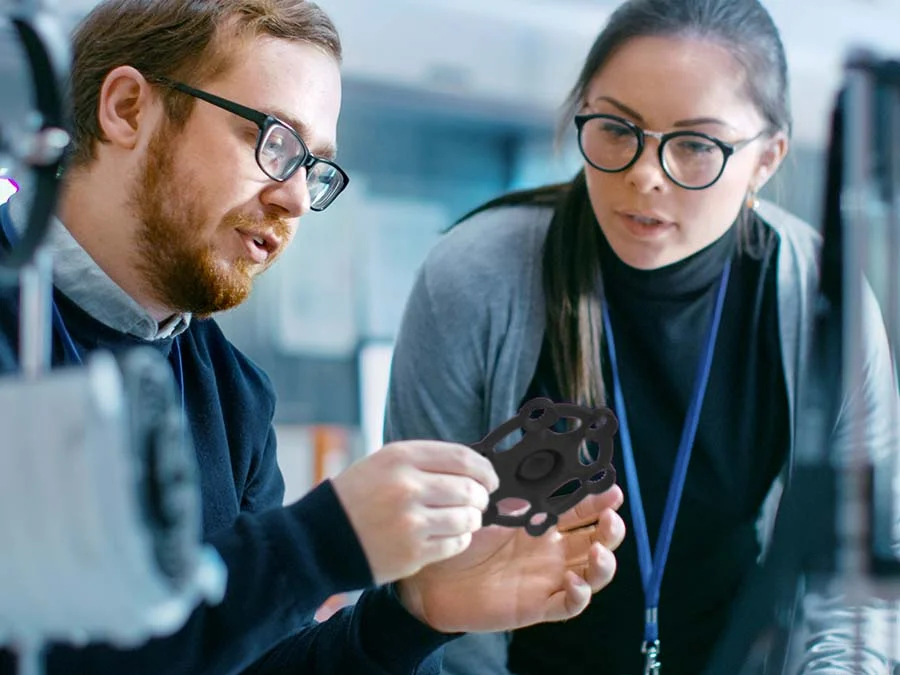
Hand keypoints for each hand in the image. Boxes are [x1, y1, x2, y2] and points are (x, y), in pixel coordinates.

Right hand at [331, 441, 498, 584]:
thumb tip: (472, 468)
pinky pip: (455, 543)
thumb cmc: (356, 498)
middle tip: (479, 501)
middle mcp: (407, 486)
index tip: (490, 477)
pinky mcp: (413, 552)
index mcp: (400, 457)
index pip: (461, 457)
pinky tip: (450, 535)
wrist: (319, 539)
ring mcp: (411, 521)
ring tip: (465, 519)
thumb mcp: (382, 463)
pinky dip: (460, 539)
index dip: (484, 468)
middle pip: (469, 488)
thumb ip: (424, 462)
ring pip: (467, 518)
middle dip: (481, 496)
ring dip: (473, 519)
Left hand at [396, 485, 624, 632]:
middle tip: (610, 518)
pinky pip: (568, 605)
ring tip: (598, 551)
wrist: (434, 575)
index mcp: (544, 524)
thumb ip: (517, 493)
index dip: (601, 502)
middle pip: (598, 542)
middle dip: (612, 530)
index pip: (582, 512)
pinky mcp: (537, 606)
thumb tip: (539, 459)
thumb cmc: (462, 538)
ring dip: (604, 564)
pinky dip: (578, 595)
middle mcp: (553, 552)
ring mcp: (548, 579)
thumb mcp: (492, 508)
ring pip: (593, 575)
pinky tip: (572, 582)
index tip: (613, 491)